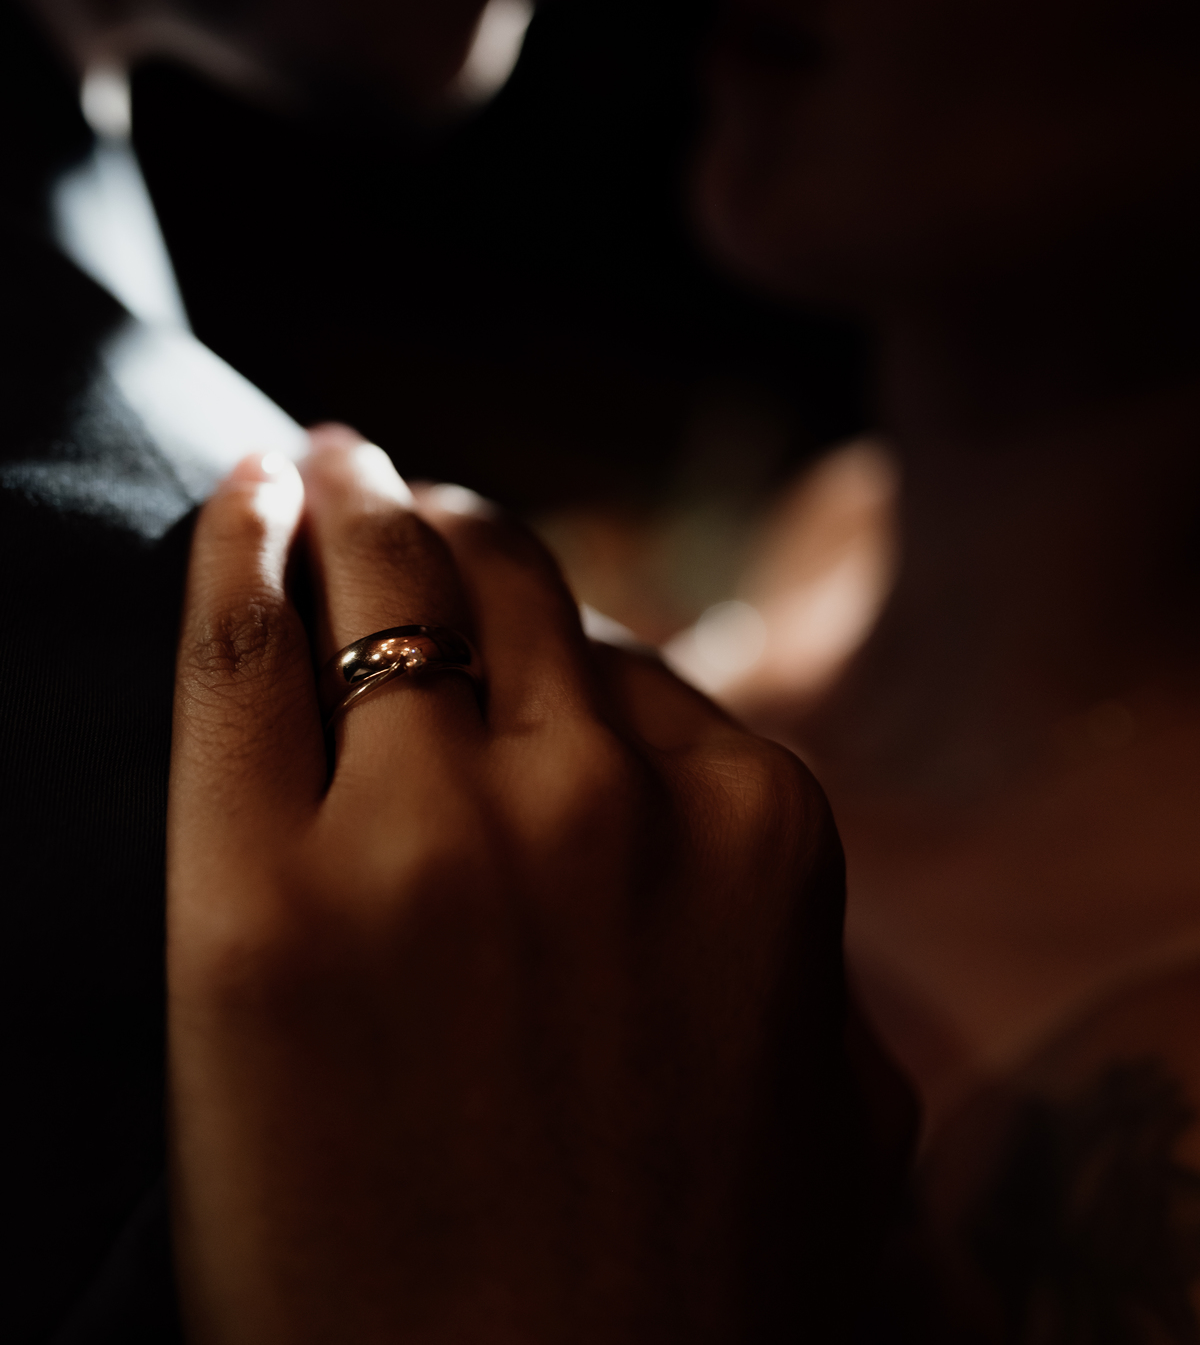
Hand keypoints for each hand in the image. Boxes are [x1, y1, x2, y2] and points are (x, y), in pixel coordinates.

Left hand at [167, 434, 903, 1343]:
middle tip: (386, 479)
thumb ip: (804, 938)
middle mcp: (606, 801)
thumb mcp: (833, 1108)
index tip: (492, 600)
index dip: (545, 623)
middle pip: (508, 586)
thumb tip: (731, 828)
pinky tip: (231, 494)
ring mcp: (434, 838)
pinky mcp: (261, 907)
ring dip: (350, 499)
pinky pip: (239, 652)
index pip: (627, 660)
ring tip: (315, 468)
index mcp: (758, 831)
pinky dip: (233, 547)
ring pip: (386, 582)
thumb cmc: (694, 1312)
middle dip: (447, 519)